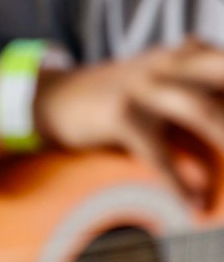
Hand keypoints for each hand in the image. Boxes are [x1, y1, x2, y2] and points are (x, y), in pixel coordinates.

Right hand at [35, 38, 223, 204]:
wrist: (54, 97)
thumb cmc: (122, 102)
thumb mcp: (166, 97)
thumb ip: (206, 109)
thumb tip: (221, 162)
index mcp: (190, 55)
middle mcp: (171, 64)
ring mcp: (144, 86)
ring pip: (200, 110)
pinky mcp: (120, 113)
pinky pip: (158, 151)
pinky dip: (178, 182)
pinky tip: (194, 206)